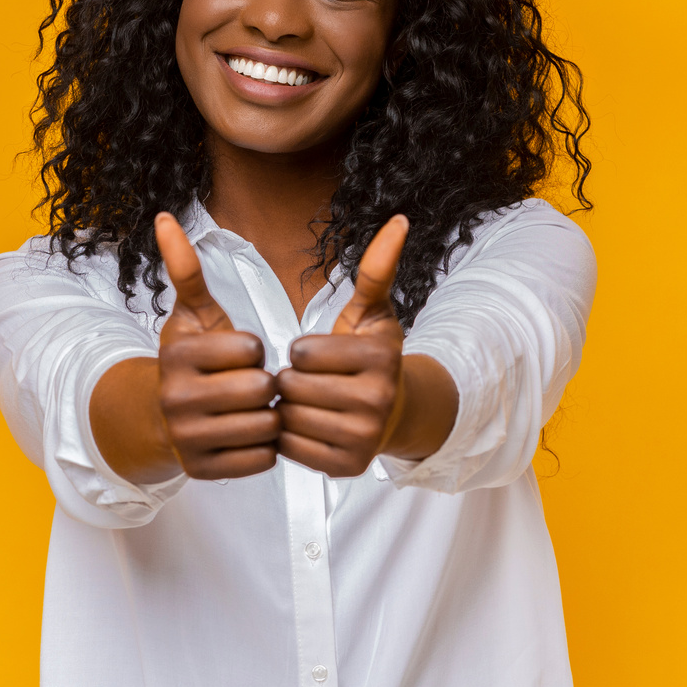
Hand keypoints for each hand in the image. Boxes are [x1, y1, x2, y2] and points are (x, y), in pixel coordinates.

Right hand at [152, 211, 280, 478]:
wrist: (163, 418)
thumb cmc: (192, 360)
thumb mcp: (193, 314)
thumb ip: (186, 270)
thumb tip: (165, 217)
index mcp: (179, 356)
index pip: (252, 349)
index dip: (255, 350)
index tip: (239, 355)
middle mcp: (177, 399)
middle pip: (261, 390)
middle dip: (264, 386)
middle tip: (249, 385)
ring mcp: (188, 439)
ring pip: (265, 426)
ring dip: (268, 417)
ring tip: (251, 409)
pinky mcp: (203, 471)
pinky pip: (263, 459)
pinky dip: (264, 448)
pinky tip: (247, 434)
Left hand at [275, 215, 413, 476]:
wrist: (394, 414)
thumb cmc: (372, 357)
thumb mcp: (372, 311)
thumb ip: (376, 268)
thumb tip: (399, 220)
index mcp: (379, 357)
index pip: (302, 352)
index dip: (301, 351)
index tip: (317, 354)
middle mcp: (376, 400)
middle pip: (292, 387)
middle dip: (291, 381)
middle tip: (309, 381)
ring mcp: (363, 437)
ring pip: (288, 418)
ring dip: (288, 409)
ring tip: (308, 402)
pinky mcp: (346, 466)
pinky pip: (290, 448)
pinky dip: (290, 437)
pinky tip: (309, 425)